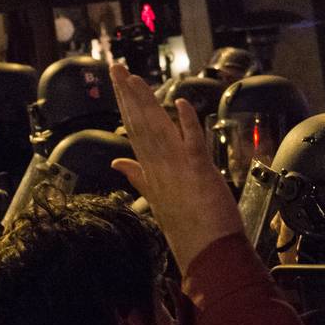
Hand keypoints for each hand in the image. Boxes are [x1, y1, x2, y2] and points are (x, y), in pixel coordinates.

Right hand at [109, 64, 242, 273]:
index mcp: (150, 171)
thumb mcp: (156, 201)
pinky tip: (180, 102)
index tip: (117, 83)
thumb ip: (137, 177)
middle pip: (141, 124)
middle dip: (128, 95)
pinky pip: (193, 143)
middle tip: (117, 69)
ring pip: (159, 129)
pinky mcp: (200, 172)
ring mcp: (178, 169)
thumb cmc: (186, 230)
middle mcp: (160, 167)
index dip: (125, 104)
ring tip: (134, 79)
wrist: (207, 256)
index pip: (134, 131)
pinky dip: (188, 123)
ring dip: (148, 102)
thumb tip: (117, 163)